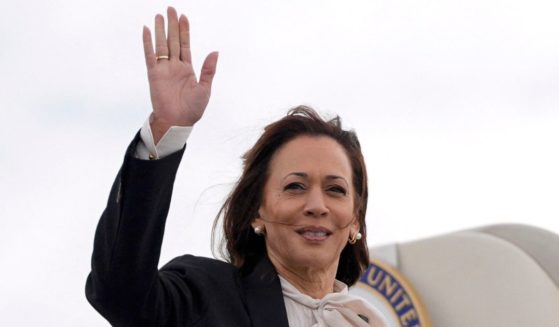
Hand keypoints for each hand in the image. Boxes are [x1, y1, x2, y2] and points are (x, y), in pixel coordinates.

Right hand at [143, 7, 217, 142]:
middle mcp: (174, 66)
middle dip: (172, 25)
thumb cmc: (192, 109)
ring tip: (159, 15)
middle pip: (173, 40)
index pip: (185, 45)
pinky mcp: (153, 74)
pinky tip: (146, 30)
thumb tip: (215, 52)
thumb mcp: (205, 88)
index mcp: (187, 69)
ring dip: (160, 30)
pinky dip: (148, 43)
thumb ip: (208, 70)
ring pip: (161, 45)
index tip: (184, 16)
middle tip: (170, 9)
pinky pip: (150, 55)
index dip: (185, 31)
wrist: (178, 122)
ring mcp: (163, 69)